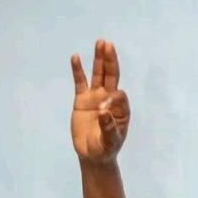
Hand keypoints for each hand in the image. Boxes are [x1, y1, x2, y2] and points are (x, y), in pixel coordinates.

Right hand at [70, 39, 129, 162]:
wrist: (92, 154)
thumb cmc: (105, 149)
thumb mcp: (110, 141)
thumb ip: (109, 127)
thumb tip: (104, 112)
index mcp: (121, 109)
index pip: (119, 95)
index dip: (112, 98)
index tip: (102, 110)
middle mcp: (110, 99)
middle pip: (111, 76)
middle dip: (110, 61)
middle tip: (108, 44)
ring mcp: (95, 97)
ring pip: (98, 75)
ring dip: (99, 60)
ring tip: (100, 43)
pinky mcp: (81, 100)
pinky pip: (80, 82)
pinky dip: (78, 70)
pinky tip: (76, 57)